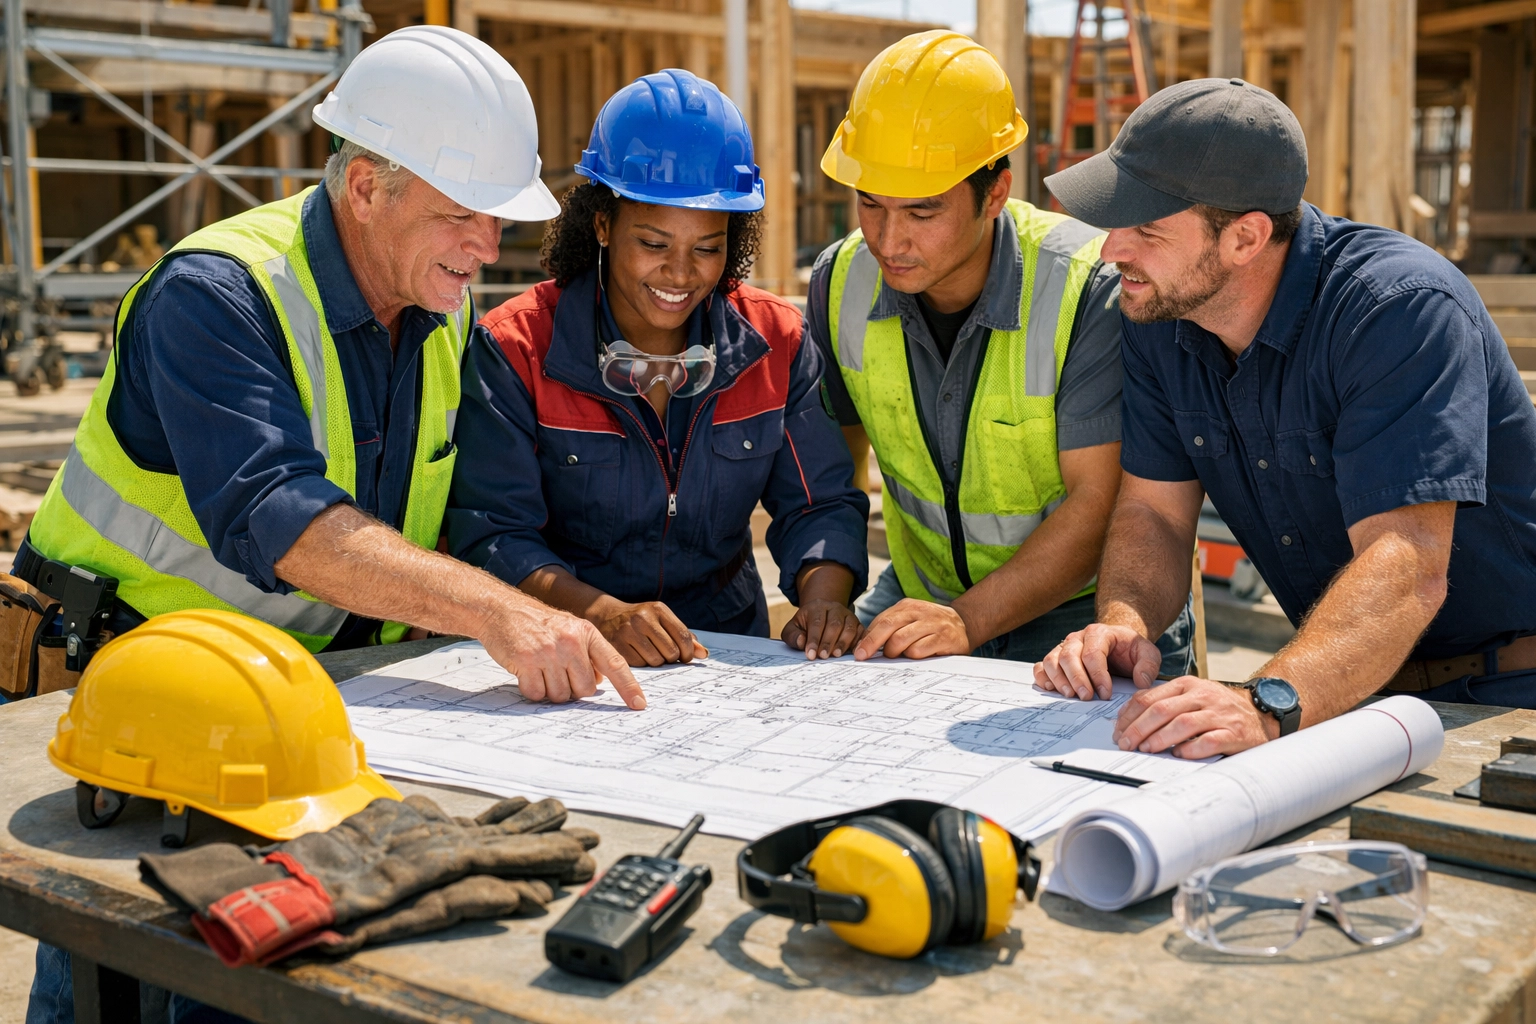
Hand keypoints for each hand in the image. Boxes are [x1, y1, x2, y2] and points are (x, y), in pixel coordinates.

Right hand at [480, 597, 646, 709]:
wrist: (502, 610)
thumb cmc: (539, 624)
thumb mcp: (571, 629)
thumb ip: (589, 653)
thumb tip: (600, 682)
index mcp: (587, 633)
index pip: (614, 664)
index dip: (628, 687)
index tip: (639, 704)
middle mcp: (571, 642)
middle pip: (585, 689)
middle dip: (573, 689)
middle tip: (559, 672)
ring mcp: (548, 653)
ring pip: (561, 695)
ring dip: (551, 690)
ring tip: (542, 669)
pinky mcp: (526, 662)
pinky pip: (537, 694)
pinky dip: (533, 689)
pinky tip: (527, 672)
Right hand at [591, 598, 707, 667]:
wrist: (608, 616)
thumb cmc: (643, 621)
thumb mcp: (663, 621)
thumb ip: (684, 636)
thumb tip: (703, 654)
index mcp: (659, 609)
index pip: (683, 636)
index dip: (688, 652)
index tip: (685, 658)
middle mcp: (643, 618)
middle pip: (671, 651)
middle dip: (672, 658)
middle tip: (665, 655)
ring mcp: (628, 631)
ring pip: (656, 661)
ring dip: (657, 663)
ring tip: (651, 654)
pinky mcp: (616, 645)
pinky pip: (639, 665)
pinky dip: (643, 665)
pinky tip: (639, 656)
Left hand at [782, 599, 862, 658]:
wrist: (821, 616)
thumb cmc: (805, 626)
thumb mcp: (793, 628)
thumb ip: (793, 635)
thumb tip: (801, 641)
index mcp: (817, 607)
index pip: (816, 623)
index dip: (813, 640)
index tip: (810, 654)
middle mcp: (834, 608)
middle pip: (834, 624)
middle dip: (828, 642)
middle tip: (823, 656)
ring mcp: (848, 615)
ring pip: (849, 627)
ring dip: (843, 643)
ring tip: (836, 655)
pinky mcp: (857, 624)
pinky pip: (861, 632)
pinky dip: (858, 643)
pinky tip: (853, 653)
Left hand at [854, 599, 971, 659]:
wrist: (964, 624)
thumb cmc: (929, 626)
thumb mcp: (910, 620)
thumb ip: (890, 628)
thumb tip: (865, 646)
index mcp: (907, 606)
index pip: (881, 620)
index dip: (867, 637)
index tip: (858, 652)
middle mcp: (919, 611)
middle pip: (889, 626)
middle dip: (873, 643)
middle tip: (864, 657)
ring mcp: (933, 623)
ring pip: (902, 640)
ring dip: (895, 652)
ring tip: (900, 655)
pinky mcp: (945, 638)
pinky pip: (919, 650)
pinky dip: (913, 656)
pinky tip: (918, 657)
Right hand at [1034, 623, 1161, 700]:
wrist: (1118, 645)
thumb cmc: (1130, 650)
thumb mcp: (1147, 653)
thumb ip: (1148, 665)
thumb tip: (1141, 682)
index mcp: (1099, 633)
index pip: (1093, 653)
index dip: (1098, 675)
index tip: (1106, 694)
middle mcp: (1077, 638)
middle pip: (1069, 656)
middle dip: (1077, 679)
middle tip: (1086, 697)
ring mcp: (1064, 647)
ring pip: (1052, 660)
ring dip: (1058, 680)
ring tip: (1070, 696)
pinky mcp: (1056, 658)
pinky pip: (1042, 665)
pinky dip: (1042, 677)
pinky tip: (1050, 689)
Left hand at [1113, 676, 1273, 757]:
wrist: (1260, 715)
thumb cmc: (1218, 709)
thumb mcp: (1192, 696)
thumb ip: (1165, 703)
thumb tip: (1128, 720)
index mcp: (1187, 685)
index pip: (1150, 697)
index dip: (1130, 715)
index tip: (1118, 731)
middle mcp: (1202, 696)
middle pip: (1162, 710)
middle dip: (1139, 728)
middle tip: (1126, 744)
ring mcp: (1219, 713)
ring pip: (1183, 724)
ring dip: (1160, 738)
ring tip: (1146, 749)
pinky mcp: (1234, 733)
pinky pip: (1209, 741)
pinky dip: (1191, 748)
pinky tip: (1179, 754)